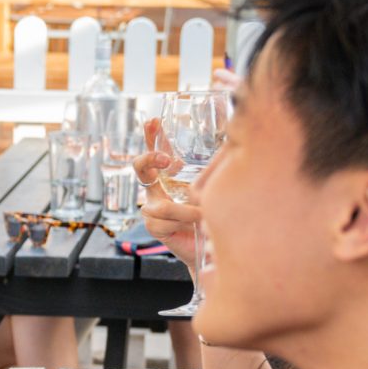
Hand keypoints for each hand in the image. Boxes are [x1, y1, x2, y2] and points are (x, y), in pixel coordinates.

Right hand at [133, 120, 204, 271]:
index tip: (154, 121)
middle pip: (140, 168)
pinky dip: (184, 222)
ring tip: (202, 216)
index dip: (152, 135)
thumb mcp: (210, 190)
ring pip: (162, 205)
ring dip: (186, 212)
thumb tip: (227, 145)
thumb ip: (209, 173)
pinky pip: (165, 221)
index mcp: (169, 178)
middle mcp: (156, 190)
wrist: (210, 247)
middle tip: (167, 159)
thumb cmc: (211, 216)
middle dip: (150, 159)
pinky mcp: (153, 226)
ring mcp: (151, 208)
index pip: (157, 151)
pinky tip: (193, 227)